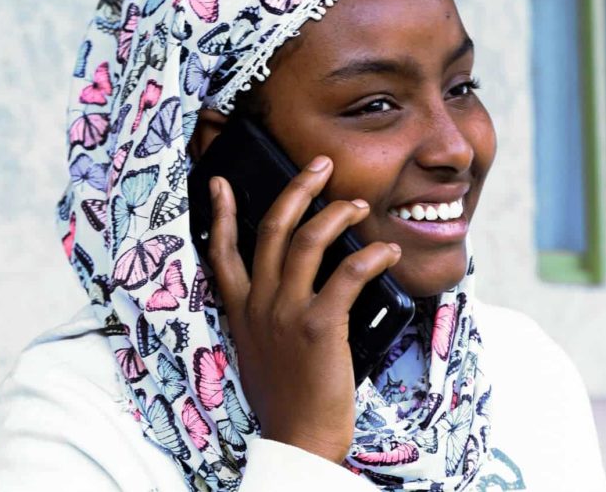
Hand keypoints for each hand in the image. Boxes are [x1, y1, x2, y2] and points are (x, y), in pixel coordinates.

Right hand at [206, 155, 400, 463]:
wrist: (298, 440)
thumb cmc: (288, 397)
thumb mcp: (261, 351)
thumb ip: (268, 315)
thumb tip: (292, 286)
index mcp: (242, 310)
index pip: (223, 252)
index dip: (221, 214)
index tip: (218, 183)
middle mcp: (259, 304)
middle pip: (272, 229)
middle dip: (297, 189)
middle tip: (321, 166)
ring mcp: (286, 313)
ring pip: (308, 242)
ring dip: (336, 214)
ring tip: (358, 206)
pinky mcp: (318, 326)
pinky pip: (346, 275)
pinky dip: (371, 258)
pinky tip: (387, 253)